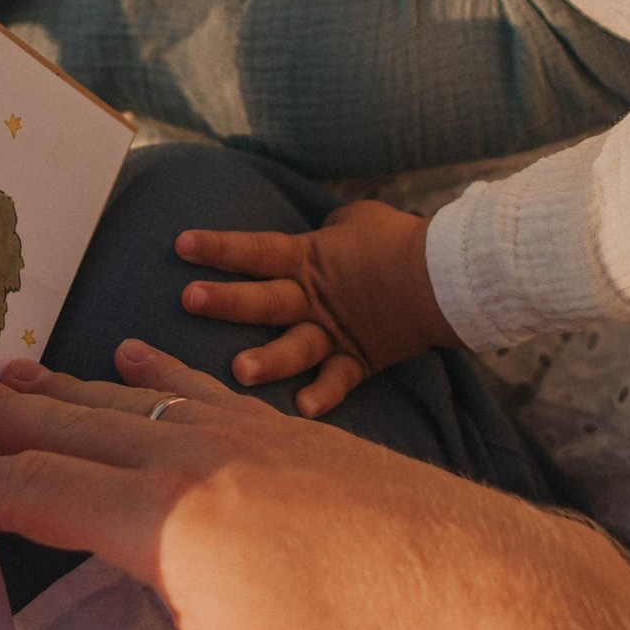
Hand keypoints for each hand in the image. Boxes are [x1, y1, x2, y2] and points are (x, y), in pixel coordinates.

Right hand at [0, 342, 607, 629]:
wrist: (494, 590)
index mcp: (167, 524)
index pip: (38, 497)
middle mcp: (201, 462)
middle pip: (77, 429)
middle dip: (5, 414)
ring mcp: (255, 440)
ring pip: (137, 404)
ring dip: (68, 389)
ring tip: (16, 370)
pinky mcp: (300, 439)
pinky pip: (206, 392)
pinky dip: (159, 375)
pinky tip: (140, 357)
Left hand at [176, 200, 460, 415]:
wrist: (449, 273)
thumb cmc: (398, 238)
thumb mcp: (354, 219)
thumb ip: (323, 230)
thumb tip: (315, 234)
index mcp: (310, 258)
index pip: (257, 249)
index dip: (220, 247)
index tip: (180, 244)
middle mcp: (316, 298)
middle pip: (266, 298)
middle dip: (227, 301)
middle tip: (190, 299)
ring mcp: (336, 332)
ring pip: (296, 347)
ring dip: (268, 359)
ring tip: (238, 372)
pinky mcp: (360, 360)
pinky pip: (339, 381)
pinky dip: (324, 396)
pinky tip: (301, 410)